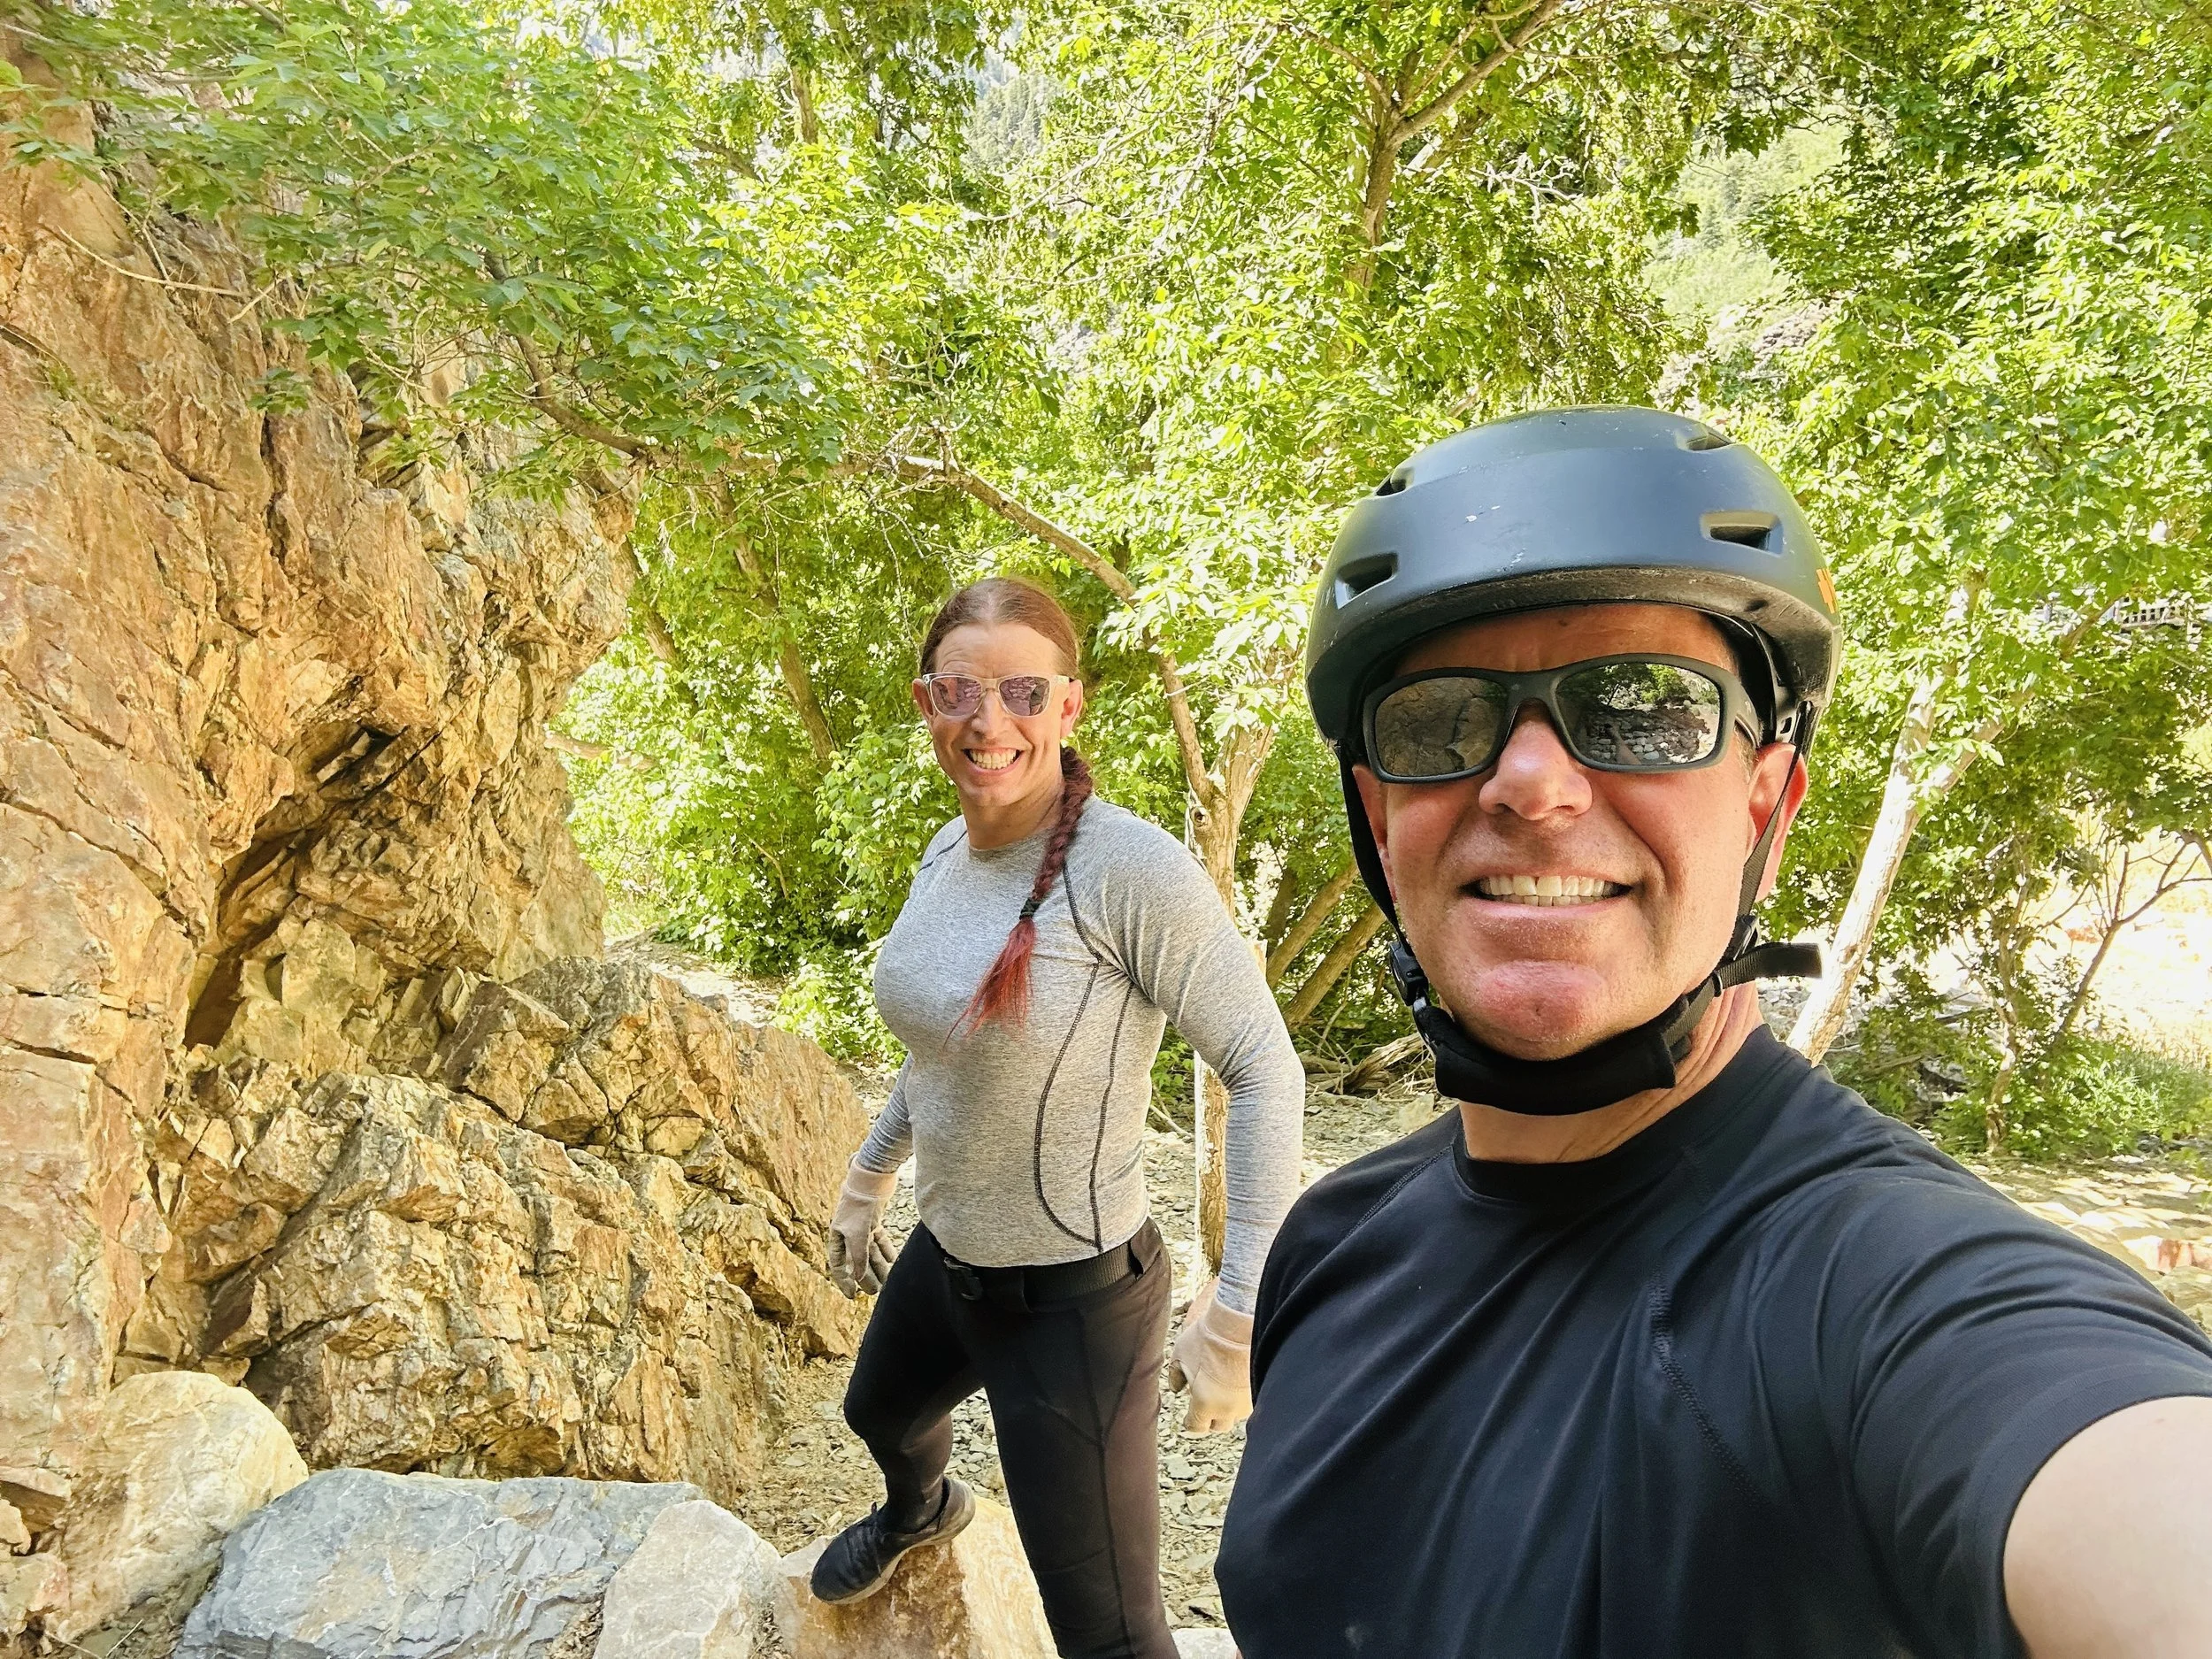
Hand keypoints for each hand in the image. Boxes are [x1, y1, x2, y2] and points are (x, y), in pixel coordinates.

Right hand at [827, 1158, 898, 1296]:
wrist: (872, 1179)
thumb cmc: (859, 1206)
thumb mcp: (857, 1235)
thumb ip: (857, 1257)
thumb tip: (857, 1278)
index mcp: (837, 1236)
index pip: (838, 1264)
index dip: (844, 1281)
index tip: (852, 1296)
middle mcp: (848, 1233)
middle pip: (856, 1260)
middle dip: (865, 1277)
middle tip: (875, 1293)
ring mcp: (862, 1227)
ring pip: (871, 1252)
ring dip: (879, 1267)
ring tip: (888, 1282)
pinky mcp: (875, 1220)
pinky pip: (880, 1241)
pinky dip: (887, 1251)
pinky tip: (894, 1262)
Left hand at [1168, 1275, 1253, 1433]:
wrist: (1238, 1324)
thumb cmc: (1206, 1339)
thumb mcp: (1180, 1355)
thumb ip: (1176, 1377)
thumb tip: (1177, 1388)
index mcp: (1205, 1405)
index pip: (1196, 1426)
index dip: (1191, 1420)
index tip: (1190, 1414)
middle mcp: (1227, 1409)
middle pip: (1218, 1425)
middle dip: (1210, 1416)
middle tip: (1206, 1398)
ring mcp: (1246, 1401)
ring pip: (1235, 1414)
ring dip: (1228, 1406)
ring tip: (1223, 1386)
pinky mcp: (1258, 1390)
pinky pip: (1248, 1401)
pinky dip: (1241, 1396)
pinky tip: (1236, 1380)